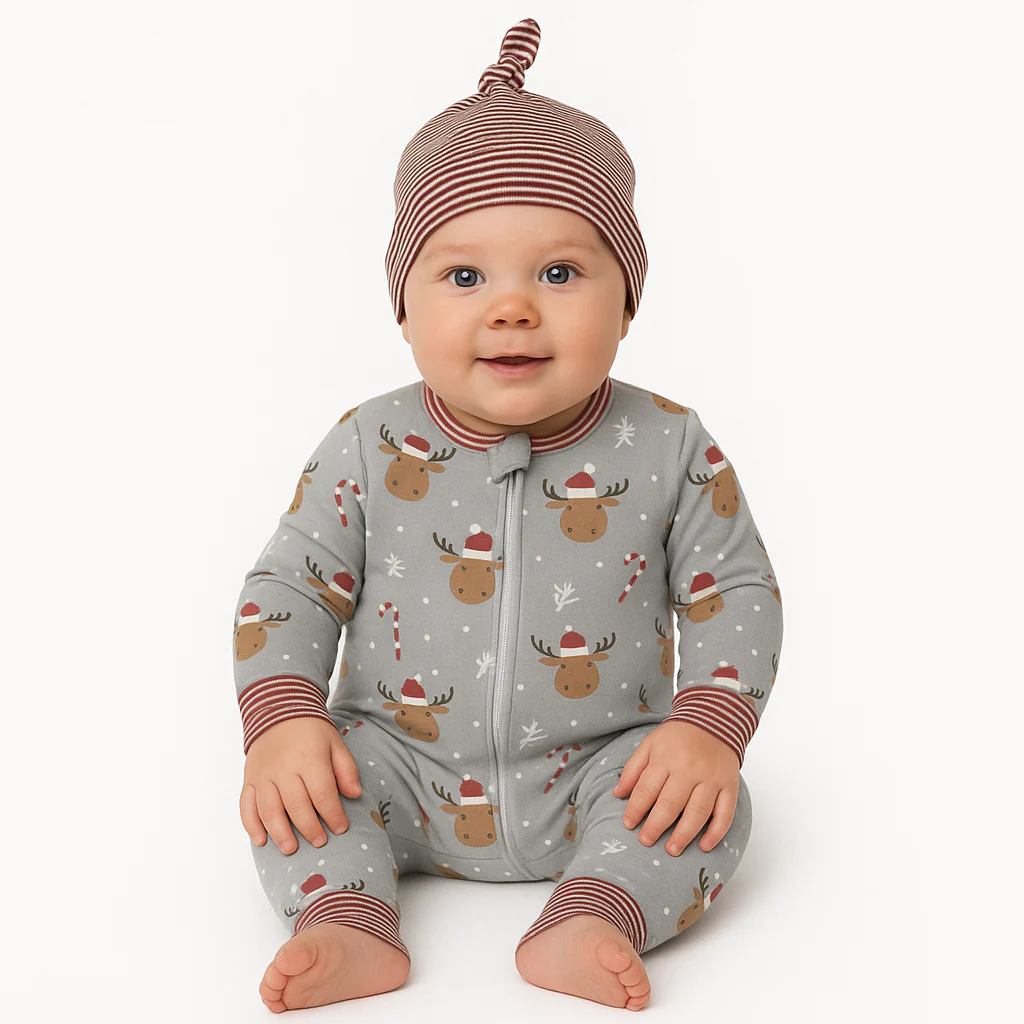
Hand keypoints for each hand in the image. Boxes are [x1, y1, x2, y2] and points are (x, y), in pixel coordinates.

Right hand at [240, 717, 362, 854]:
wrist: (279, 710)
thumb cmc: (311, 731)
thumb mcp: (335, 744)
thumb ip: (346, 770)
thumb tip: (355, 795)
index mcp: (309, 759)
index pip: (322, 793)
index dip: (333, 814)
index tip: (341, 828)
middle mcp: (284, 769)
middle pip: (296, 805)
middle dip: (310, 828)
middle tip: (320, 842)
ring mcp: (263, 775)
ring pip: (269, 810)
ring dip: (280, 833)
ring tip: (291, 849)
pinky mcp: (249, 779)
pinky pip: (246, 806)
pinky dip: (252, 825)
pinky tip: (261, 841)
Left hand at [612, 721, 739, 855]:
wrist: (714, 719)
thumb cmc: (678, 736)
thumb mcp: (650, 744)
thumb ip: (633, 769)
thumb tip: (618, 794)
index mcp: (666, 758)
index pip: (647, 789)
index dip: (636, 809)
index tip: (629, 824)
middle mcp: (689, 769)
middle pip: (670, 803)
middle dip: (656, 826)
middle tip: (646, 841)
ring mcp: (711, 778)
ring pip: (698, 812)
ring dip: (684, 834)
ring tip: (672, 850)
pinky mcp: (730, 785)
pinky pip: (725, 813)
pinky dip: (716, 832)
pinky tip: (704, 846)